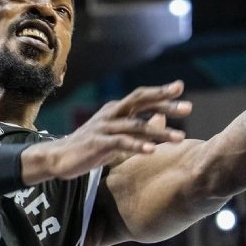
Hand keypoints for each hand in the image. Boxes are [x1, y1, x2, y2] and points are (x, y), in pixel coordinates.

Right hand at [20, 81, 191, 184]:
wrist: (58, 158)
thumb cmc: (90, 146)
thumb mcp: (117, 134)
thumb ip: (138, 125)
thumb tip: (162, 116)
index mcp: (116, 110)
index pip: (141, 97)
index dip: (160, 92)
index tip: (180, 88)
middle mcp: (111, 114)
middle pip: (140, 102)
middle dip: (164, 102)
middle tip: (187, 107)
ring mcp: (104, 127)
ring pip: (136, 125)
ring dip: (159, 132)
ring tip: (179, 138)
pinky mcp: (97, 143)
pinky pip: (121, 143)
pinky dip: (137, 146)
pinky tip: (152, 151)